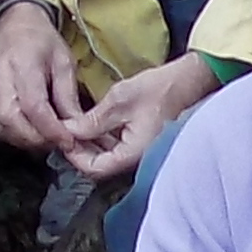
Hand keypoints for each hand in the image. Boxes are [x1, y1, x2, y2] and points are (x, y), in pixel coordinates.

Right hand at [0, 4, 88, 154]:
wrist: (14, 24)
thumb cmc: (41, 41)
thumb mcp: (64, 62)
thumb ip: (68, 96)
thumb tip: (77, 128)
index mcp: (22, 63)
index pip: (32, 105)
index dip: (51, 129)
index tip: (69, 141)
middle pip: (11, 121)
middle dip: (38, 139)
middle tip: (60, 142)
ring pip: (1, 128)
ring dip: (26, 141)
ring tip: (48, 139)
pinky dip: (14, 136)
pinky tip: (31, 133)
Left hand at [68, 55, 215, 181]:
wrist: (188, 82)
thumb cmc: (159, 89)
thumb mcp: (119, 101)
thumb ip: (92, 121)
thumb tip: (68, 131)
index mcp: (133, 154)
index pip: (94, 169)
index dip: (74, 155)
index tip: (63, 137)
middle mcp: (138, 160)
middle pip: (100, 166)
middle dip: (80, 149)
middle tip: (66, 130)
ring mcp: (141, 153)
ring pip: (108, 158)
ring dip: (91, 144)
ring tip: (76, 125)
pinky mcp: (142, 144)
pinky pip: (118, 149)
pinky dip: (103, 140)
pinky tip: (93, 124)